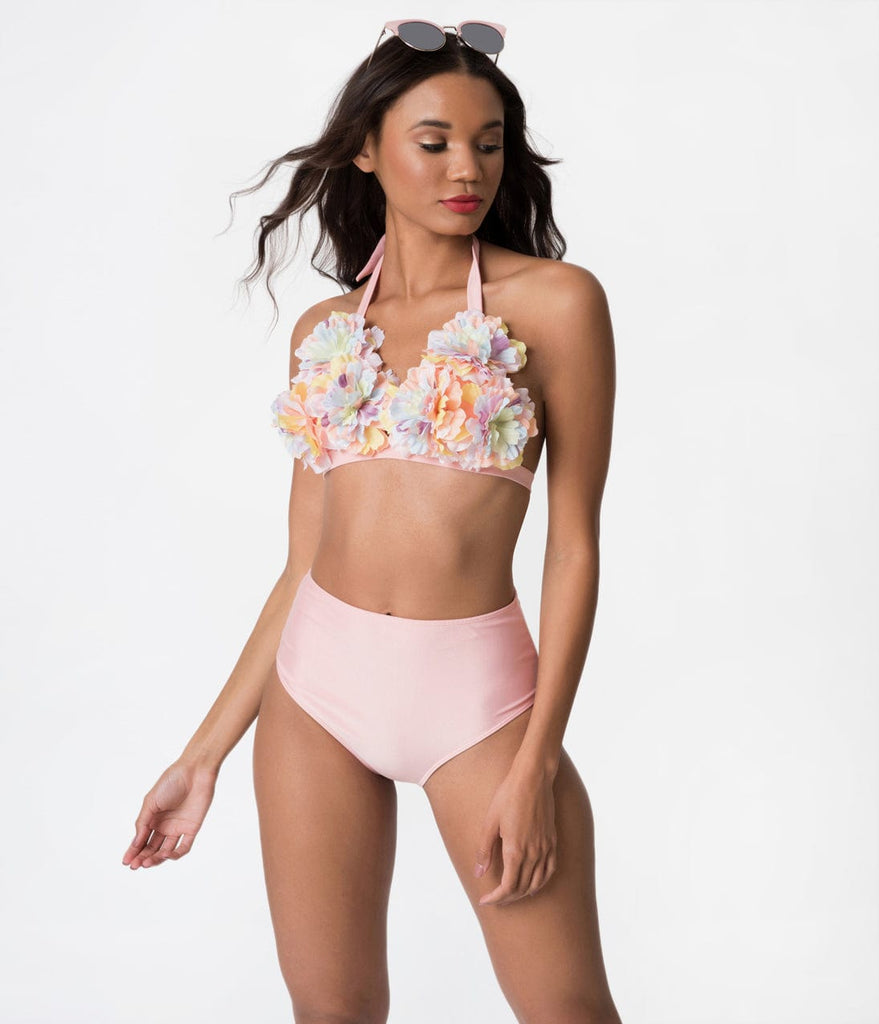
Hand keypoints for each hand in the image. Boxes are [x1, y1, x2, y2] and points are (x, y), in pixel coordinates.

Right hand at [121, 759, 217, 869]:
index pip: (142, 840)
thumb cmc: (171, 782)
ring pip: (166, 850)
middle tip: (135, 865)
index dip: (133, 851)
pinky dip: (175, 854)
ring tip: (147, 862)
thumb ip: (143, 822)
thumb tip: (135, 843)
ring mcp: (178, 828)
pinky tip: (165, 856)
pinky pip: (184, 846)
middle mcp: (165, 825)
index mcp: (153, 819)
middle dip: (143, 857)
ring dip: (156, 859)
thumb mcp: (150, 802)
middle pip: (152, 848)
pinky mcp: (192, 828)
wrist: (194, 771)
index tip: (126, 861)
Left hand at [473, 761, 557, 906]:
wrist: (533, 778)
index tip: (485, 900)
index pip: (507, 887)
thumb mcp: (490, 822)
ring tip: (511, 894)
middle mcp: (533, 854)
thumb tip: (479, 873)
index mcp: (515, 851)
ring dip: (524, 892)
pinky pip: (550, 870)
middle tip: (494, 898)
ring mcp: (545, 848)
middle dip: (507, 898)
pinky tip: (534, 882)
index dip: (495, 898)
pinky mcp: (552, 841)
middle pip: (521, 888)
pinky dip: (541, 881)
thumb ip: (484, 850)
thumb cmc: (508, 796)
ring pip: (537, 882)